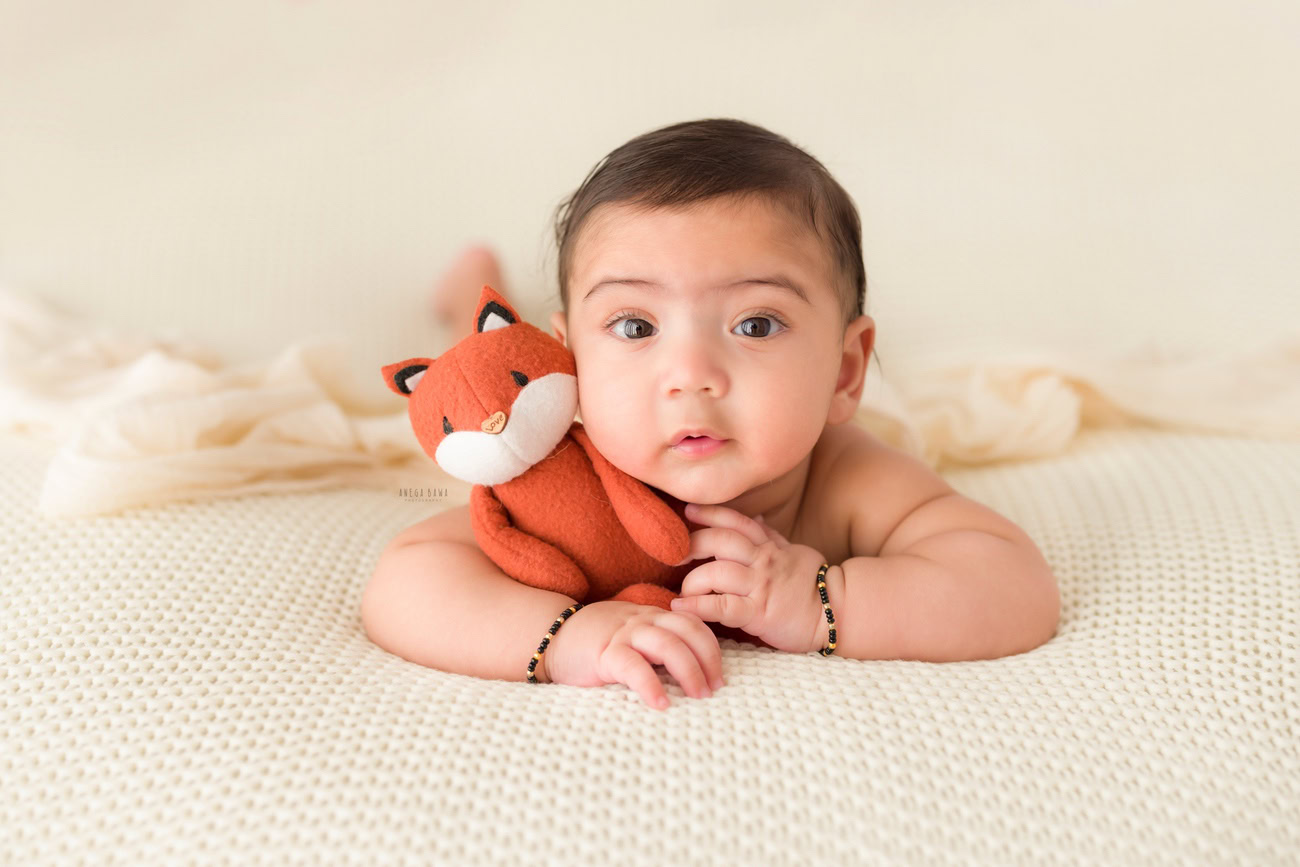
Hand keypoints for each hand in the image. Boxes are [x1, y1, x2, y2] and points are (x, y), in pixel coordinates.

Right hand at [544, 600, 724, 710]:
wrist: (550, 638)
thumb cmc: (593, 643)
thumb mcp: (630, 635)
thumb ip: (654, 646)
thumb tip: (688, 675)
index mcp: (651, 616)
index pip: (692, 624)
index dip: (711, 649)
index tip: (719, 676)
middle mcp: (642, 621)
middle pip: (687, 632)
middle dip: (707, 661)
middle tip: (714, 689)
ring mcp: (623, 635)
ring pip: (668, 645)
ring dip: (689, 672)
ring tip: (698, 696)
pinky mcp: (604, 654)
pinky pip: (634, 667)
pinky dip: (651, 686)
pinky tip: (661, 705)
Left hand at [670, 503, 831, 652]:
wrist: (836, 613)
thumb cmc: (811, 584)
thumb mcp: (792, 552)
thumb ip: (771, 536)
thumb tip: (759, 517)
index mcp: (768, 546)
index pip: (737, 521)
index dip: (711, 513)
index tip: (688, 510)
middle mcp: (762, 561)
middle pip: (721, 541)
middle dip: (693, 543)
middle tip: (675, 553)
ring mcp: (760, 586)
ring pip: (717, 572)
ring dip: (692, 580)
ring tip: (682, 591)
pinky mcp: (758, 613)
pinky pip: (722, 606)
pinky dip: (698, 606)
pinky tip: (681, 607)